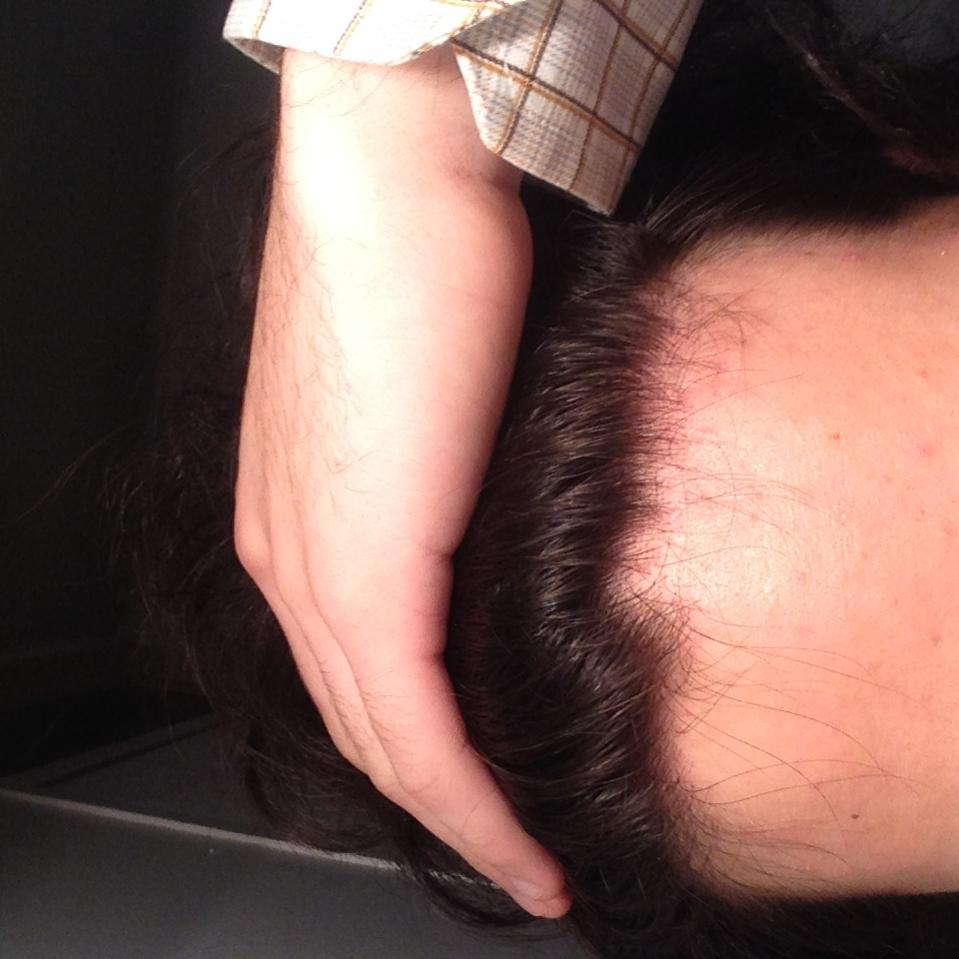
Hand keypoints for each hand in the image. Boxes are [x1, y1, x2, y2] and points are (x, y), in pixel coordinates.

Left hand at [233, 46, 570, 917]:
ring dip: (459, 818)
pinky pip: (416, 725)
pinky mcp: (366, 571)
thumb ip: (452, 482)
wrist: (389, 179)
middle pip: (367, 725)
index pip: (361, 670)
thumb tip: (509, 522)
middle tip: (517, 853)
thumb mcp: (438, 397)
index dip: (427, 749)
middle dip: (444, 806)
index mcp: (305, 519)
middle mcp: (294, 558)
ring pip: (385, 741)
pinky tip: (517, 841)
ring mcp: (320, 569)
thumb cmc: (417, 259)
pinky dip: (467, 798)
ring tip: (526, 867)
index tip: (493, 797)